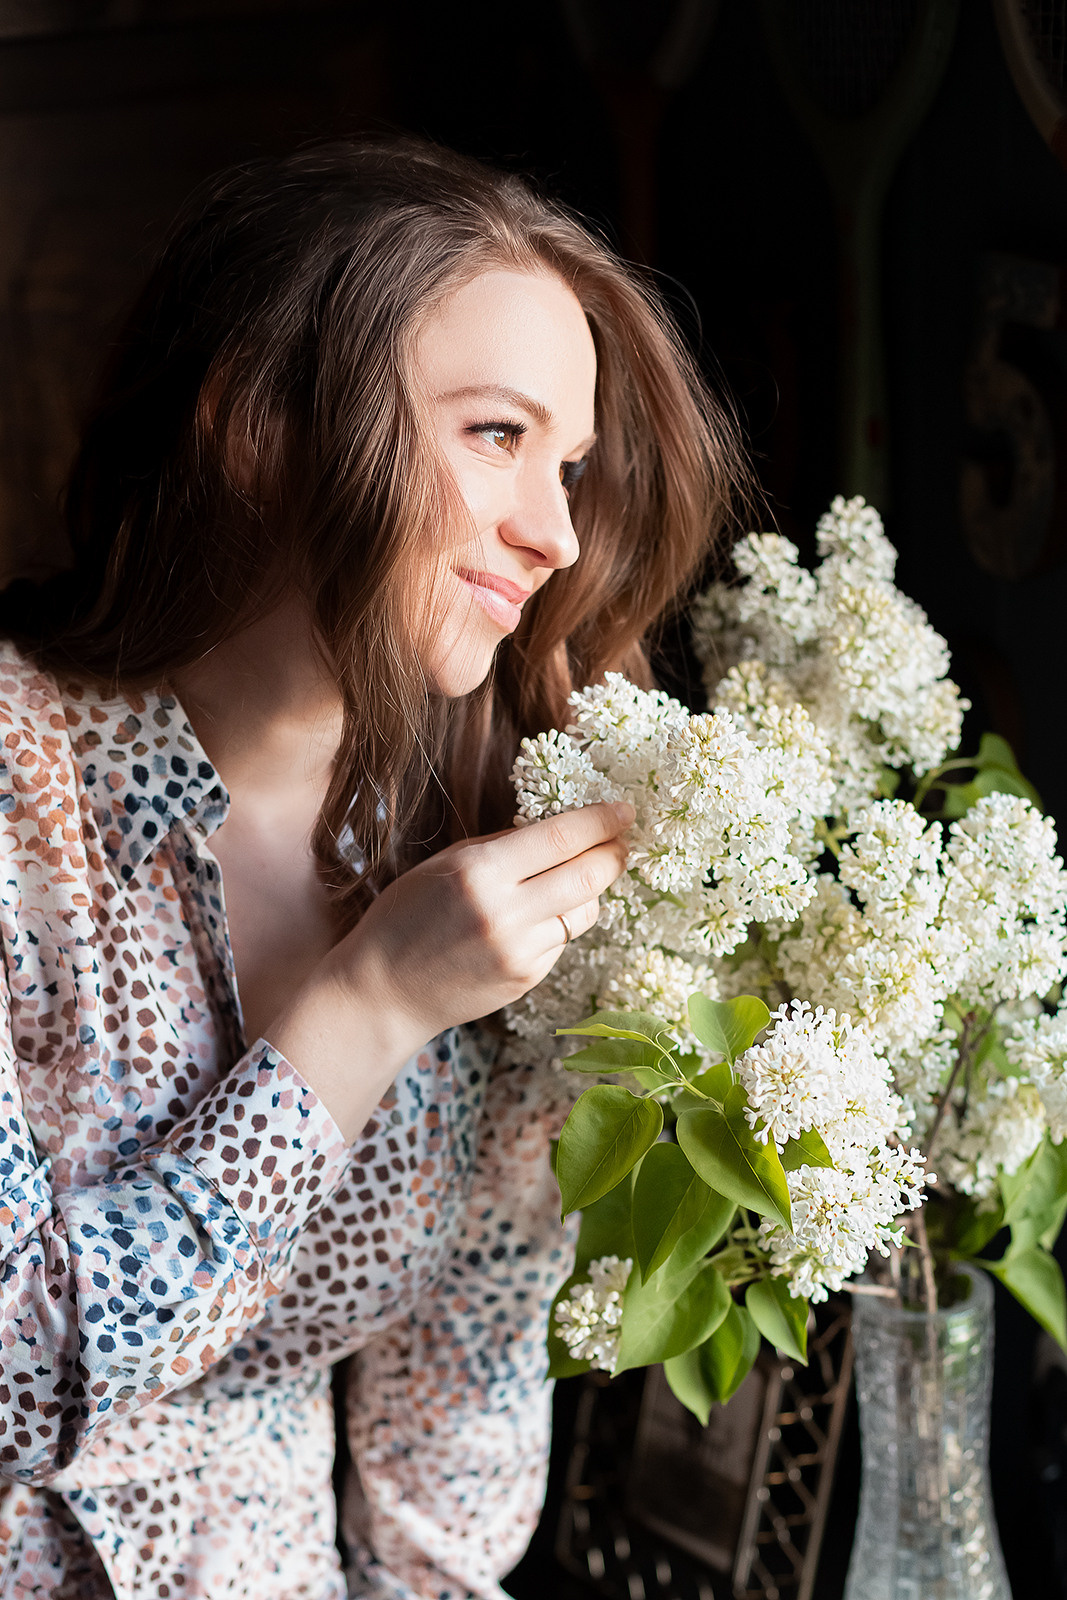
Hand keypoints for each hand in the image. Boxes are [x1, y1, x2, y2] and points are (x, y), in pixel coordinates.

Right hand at [346, 799, 633, 1043]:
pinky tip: (533, 920)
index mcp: (480, 872)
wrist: (383, 991)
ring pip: (584, 911)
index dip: (601, 820)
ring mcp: (519, 952)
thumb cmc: (407, 917)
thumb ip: (502, 846)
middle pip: (589, 876)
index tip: (624, 810)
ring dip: (588, 891)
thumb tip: (560, 828)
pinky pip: (563, 940)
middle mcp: (505, 913)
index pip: (561, 837)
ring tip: (569, 881)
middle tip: (621, 841)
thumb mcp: (446, 864)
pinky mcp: (527, 979)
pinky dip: (560, 923)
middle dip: (614, 854)